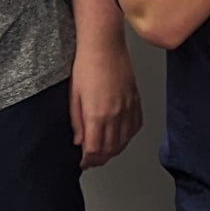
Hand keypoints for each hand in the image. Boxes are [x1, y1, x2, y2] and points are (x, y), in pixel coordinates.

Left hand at [70, 32, 142, 168]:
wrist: (104, 46)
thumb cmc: (86, 66)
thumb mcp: (74, 97)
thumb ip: (76, 122)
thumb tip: (79, 140)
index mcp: (97, 115)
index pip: (94, 149)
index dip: (88, 160)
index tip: (83, 163)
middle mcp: (115, 115)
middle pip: (111, 148)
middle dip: (101, 159)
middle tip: (93, 161)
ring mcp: (128, 108)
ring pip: (125, 140)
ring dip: (115, 150)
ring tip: (106, 152)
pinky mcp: (135, 100)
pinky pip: (136, 126)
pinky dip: (129, 136)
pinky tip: (122, 137)